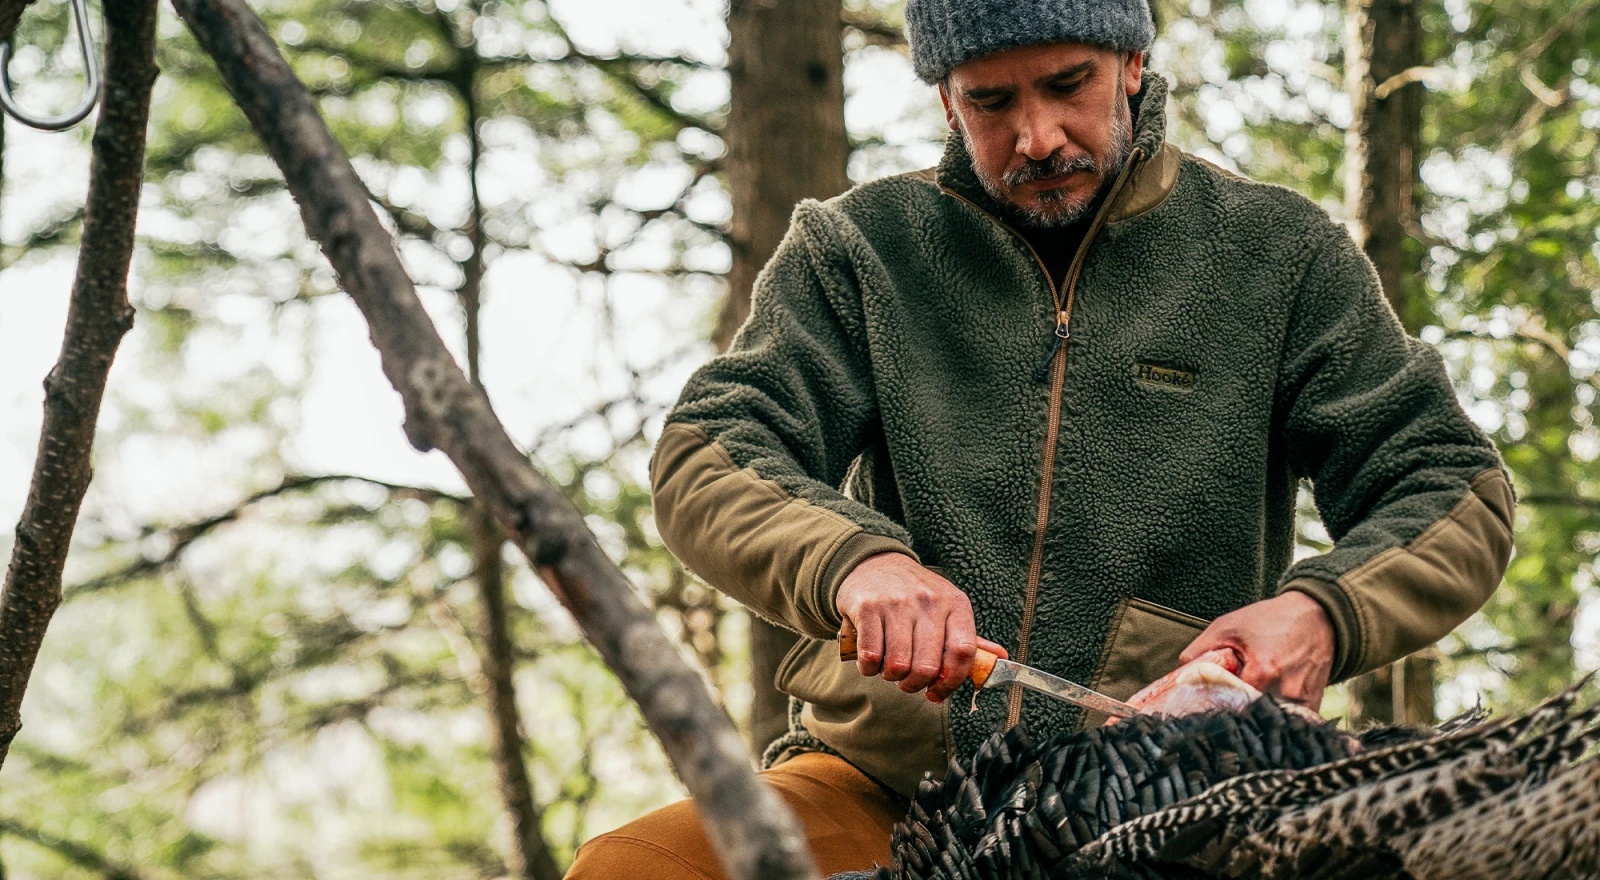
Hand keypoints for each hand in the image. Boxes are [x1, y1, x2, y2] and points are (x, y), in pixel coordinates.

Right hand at [836, 553, 1003, 701]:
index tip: (937, 692)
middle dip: (915, 685)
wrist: (874, 563)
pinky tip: (871, 662)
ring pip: (898, 665)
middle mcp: (929, 601)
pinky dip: (869, 669)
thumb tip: (1000, 659)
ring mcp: (897, 603)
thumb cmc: (915, 594)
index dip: (951, 681)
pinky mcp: (868, 607)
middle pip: (928, 666)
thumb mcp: (947, 607)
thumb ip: (969, 637)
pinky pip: (871, 656)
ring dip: (892, 677)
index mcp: (955, 603)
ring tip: (890, 669)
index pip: (963, 652)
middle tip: (908, 681)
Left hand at [1179, 591, 1334, 709]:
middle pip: (1250, 718)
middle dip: (1233, 718)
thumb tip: (1180, 672)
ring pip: (1270, 724)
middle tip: (1220, 715)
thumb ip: (1201, 650)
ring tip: (1241, 712)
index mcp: (1262, 672)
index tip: (1205, 710)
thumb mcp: (1228, 627)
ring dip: (1254, 721)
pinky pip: (1290, 723)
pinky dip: (1275, 721)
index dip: (1215, 709)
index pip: (1230, 705)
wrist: (1318, 617)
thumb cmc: (1271, 619)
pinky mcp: (1312, 706)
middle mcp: (1285, 691)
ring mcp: (1302, 702)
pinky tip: (1263, 712)